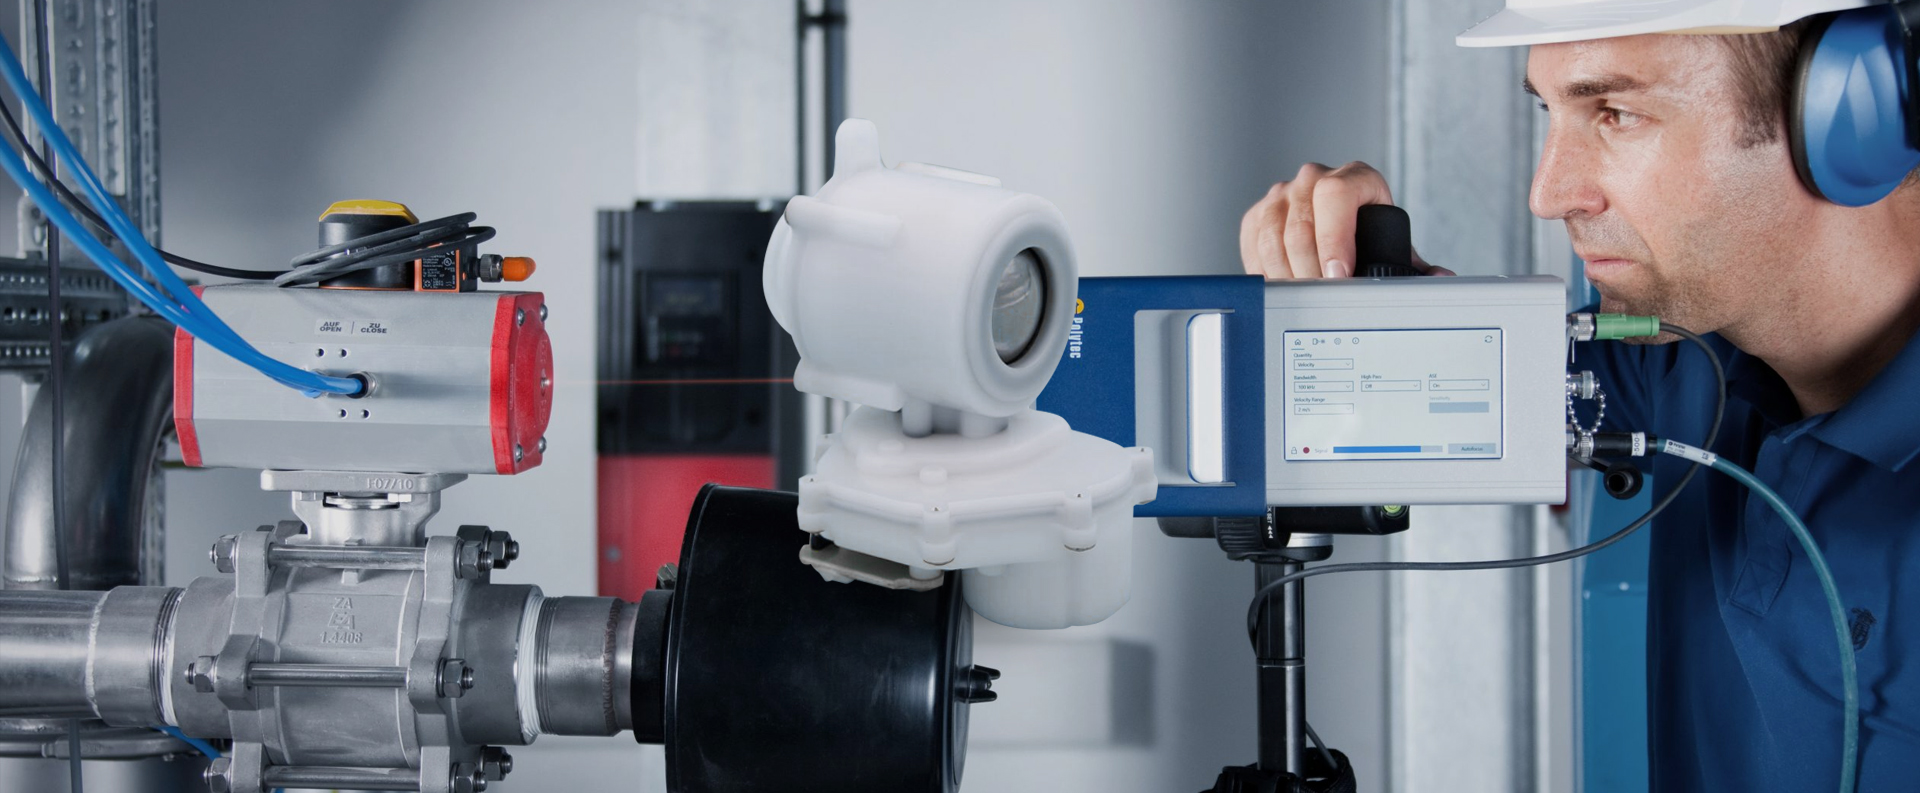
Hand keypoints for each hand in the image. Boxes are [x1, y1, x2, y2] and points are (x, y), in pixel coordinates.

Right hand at [1238, 161, 1453, 278]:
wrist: (1340, 221)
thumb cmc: (1369, 233)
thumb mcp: (1393, 245)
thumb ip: (1414, 266)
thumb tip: (1440, 280)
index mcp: (1354, 178)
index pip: (1335, 196)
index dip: (1334, 238)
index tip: (1338, 274)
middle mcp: (1314, 179)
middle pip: (1301, 222)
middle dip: (1310, 269)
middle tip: (1321, 298)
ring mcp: (1283, 194)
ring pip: (1272, 235)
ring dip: (1286, 272)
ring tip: (1302, 296)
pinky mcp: (1258, 214)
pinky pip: (1253, 243)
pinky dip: (1264, 269)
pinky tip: (1281, 285)